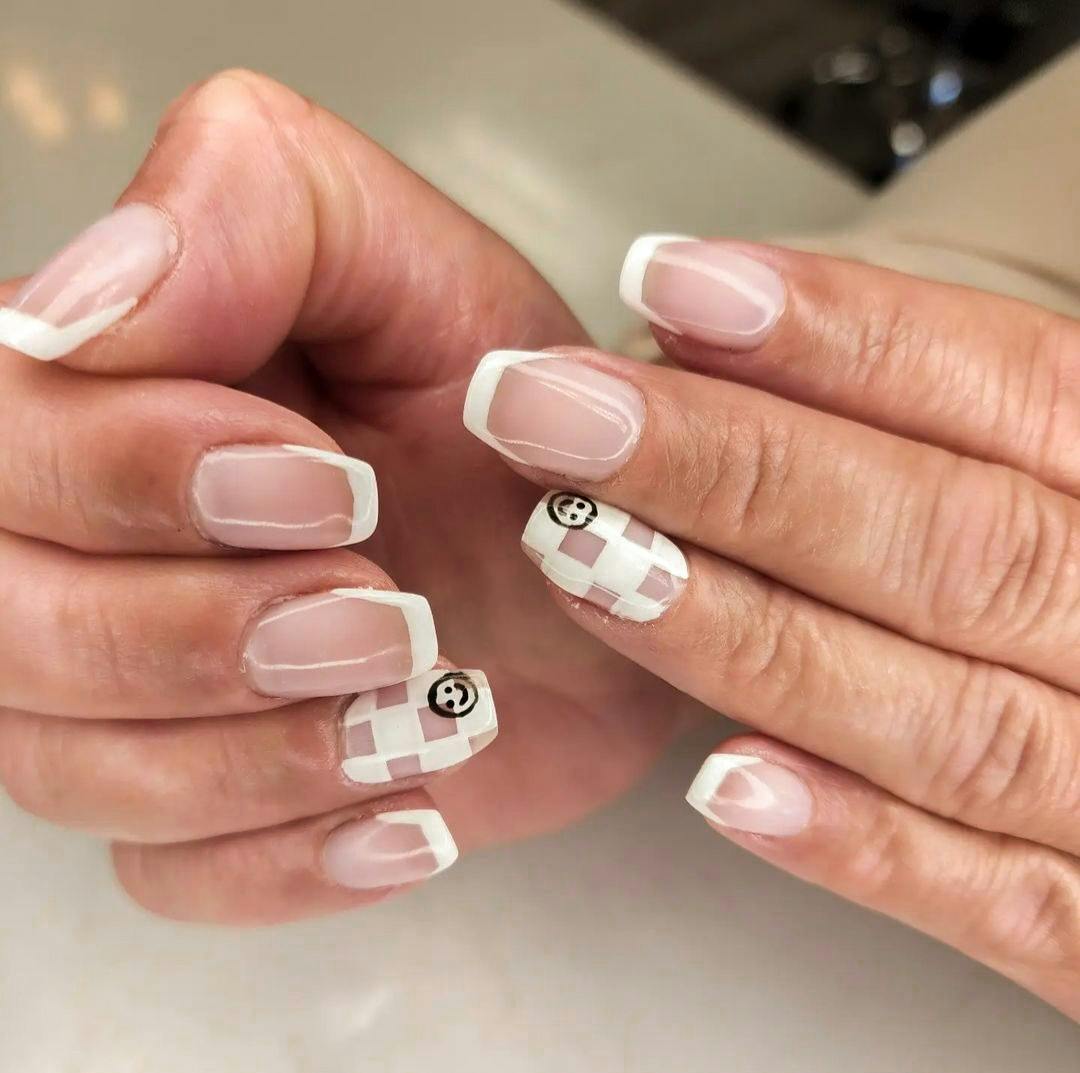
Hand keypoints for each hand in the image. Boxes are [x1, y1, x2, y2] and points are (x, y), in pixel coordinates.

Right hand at [0, 71, 684, 923]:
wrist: (604, 561)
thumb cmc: (514, 414)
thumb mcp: (412, 264)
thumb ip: (246, 209)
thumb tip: (71, 306)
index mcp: (104, 393)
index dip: (132, 475)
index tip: (334, 484)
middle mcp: (88, 547)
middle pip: (8, 627)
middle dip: (198, 632)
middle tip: (390, 610)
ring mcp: (139, 691)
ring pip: (65, 767)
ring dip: (255, 754)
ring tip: (424, 703)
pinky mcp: (213, 802)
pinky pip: (171, 874)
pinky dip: (291, 858)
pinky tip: (409, 805)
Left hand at [462, 237, 1079, 1019]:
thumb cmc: (1072, 553)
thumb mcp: (1044, 466)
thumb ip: (924, 424)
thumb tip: (692, 354)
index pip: (1012, 385)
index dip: (839, 334)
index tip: (662, 283)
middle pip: (954, 541)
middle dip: (729, 467)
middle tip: (543, 406)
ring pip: (953, 722)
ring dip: (748, 638)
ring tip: (576, 554)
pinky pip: (1003, 903)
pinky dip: (865, 848)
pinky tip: (718, 787)